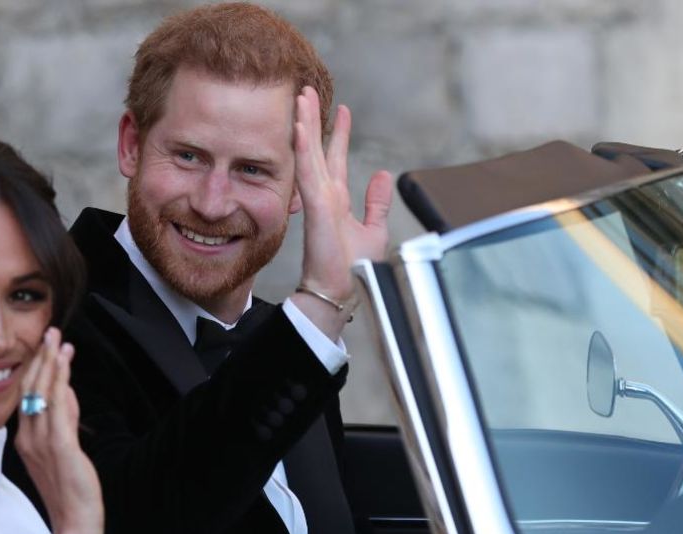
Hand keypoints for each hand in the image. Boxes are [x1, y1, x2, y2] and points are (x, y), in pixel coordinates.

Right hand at [15, 327, 102, 533]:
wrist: (75, 521)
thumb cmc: (70, 488)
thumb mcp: (63, 448)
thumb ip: (64, 419)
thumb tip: (67, 391)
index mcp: (25, 438)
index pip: (27, 395)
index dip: (35, 368)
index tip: (45, 346)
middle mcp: (28, 437)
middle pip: (30, 389)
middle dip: (41, 358)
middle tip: (50, 332)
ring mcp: (41, 442)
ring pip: (42, 393)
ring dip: (51, 363)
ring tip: (57, 340)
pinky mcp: (60, 447)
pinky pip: (58, 408)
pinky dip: (60, 382)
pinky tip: (65, 364)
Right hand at [292, 86, 392, 332]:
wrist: (340, 292)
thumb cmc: (353, 269)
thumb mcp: (373, 229)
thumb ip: (376, 202)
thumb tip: (383, 175)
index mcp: (336, 200)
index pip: (335, 158)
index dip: (337, 133)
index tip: (341, 109)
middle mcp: (325, 195)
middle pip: (317, 149)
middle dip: (313, 119)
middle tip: (308, 90)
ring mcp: (318, 200)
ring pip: (309, 154)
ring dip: (304, 125)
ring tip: (301, 97)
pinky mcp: (316, 208)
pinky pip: (308, 172)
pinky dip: (303, 149)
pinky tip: (299, 127)